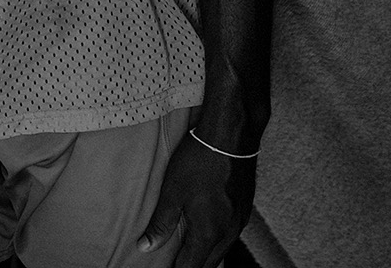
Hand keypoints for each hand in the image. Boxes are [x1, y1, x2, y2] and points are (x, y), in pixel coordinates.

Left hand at [137, 134, 254, 267]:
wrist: (231, 136)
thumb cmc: (199, 161)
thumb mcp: (172, 191)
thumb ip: (161, 223)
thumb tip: (146, 247)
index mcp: (209, 233)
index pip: (190, 267)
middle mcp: (228, 233)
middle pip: (209, 264)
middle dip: (190, 266)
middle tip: (173, 263)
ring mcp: (240, 222)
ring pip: (221, 251)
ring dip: (204, 256)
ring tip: (186, 252)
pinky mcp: (244, 210)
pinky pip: (229, 237)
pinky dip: (215, 242)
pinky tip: (205, 233)